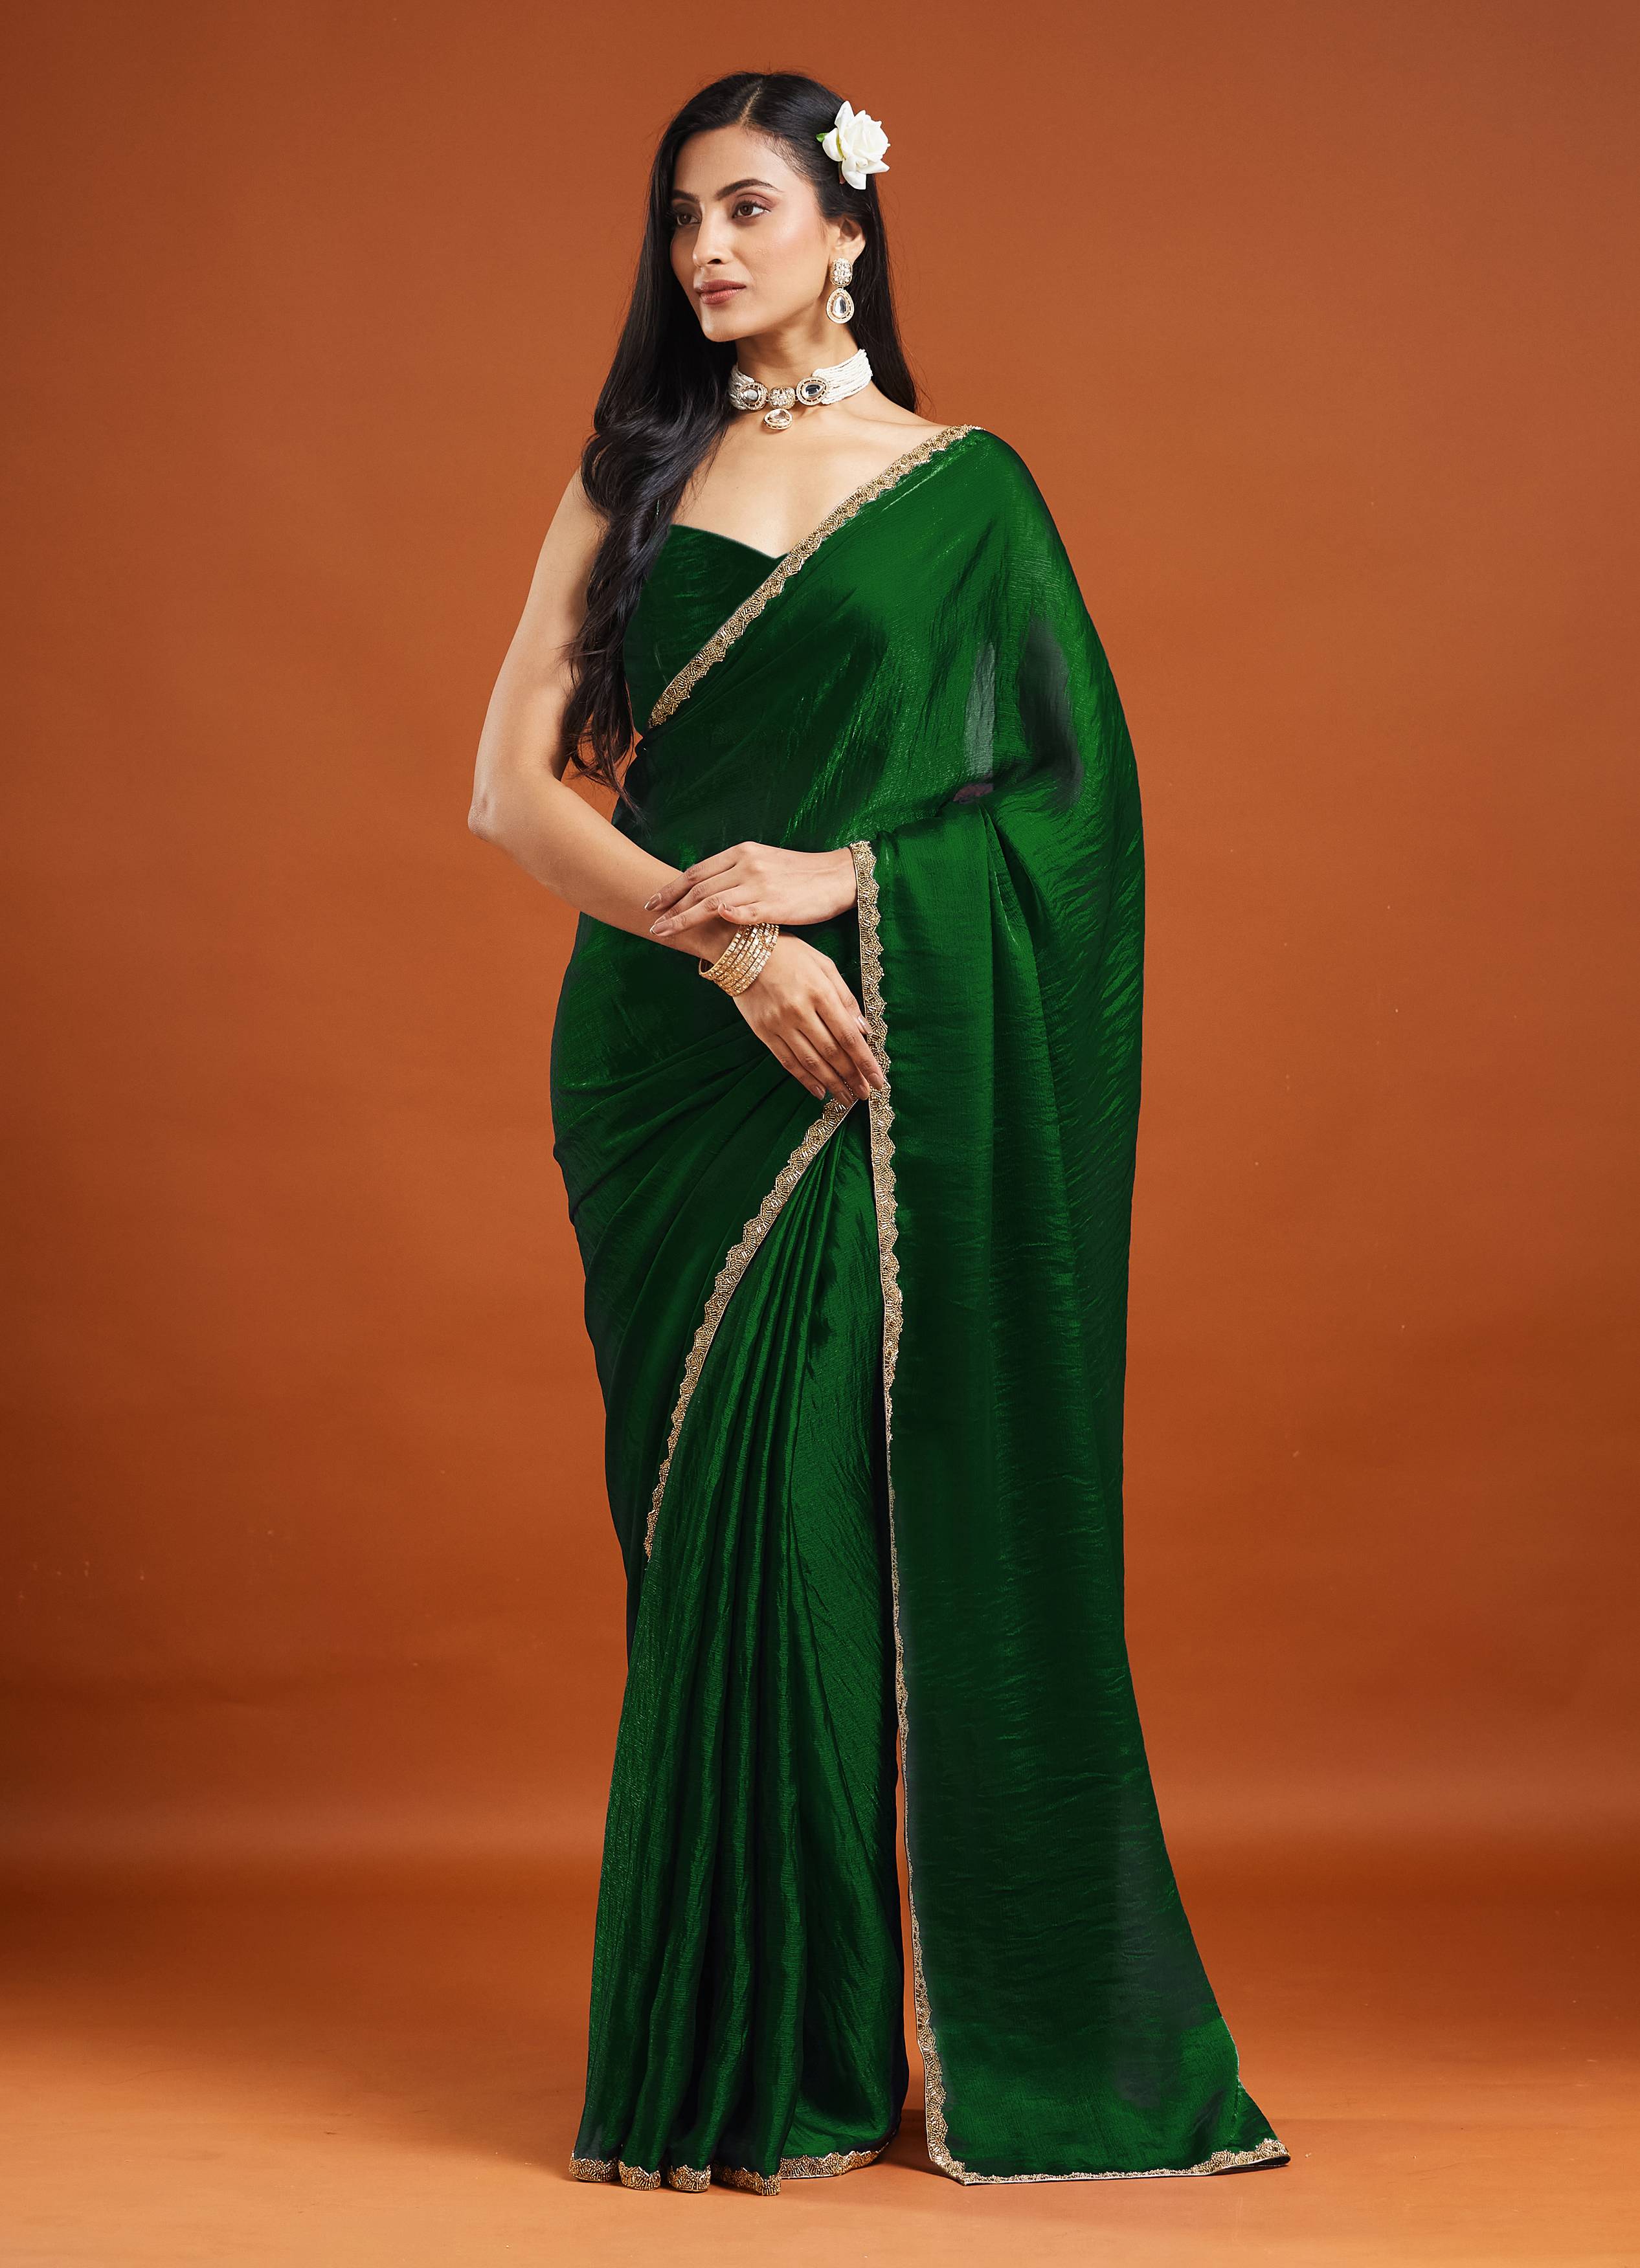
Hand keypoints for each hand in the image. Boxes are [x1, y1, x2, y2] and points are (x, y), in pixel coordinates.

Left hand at [644, 842, 855, 939]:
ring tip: (664, 932)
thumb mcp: (764, 862)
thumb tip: (708, 891)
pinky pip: (744, 912)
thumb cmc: (800, 874)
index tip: (652, 901)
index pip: (697, 871)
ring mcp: (760, 885)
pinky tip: (705, 925)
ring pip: (712, 902)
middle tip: (650, 921)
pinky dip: (723, 918)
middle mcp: (747, 865)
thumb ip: (736, 873)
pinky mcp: (776, 905)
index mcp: (741, 852)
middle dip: (670, 906)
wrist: (838, 875)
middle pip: (698, 887)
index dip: (671, 887)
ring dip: (684, 918)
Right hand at [731, 933, 885, 1104]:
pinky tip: (819, 1091)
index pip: (848, 1035)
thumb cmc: (790, 953)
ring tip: (846, 1098)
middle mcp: (800, 1011)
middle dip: (851, 1077)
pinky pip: (787, 1061)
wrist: (742, 948)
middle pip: (831, 1052)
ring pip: (810, 1061)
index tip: (878, 1081)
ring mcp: (779, 1023)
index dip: (865, 1061)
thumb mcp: (825, 965)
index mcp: (820, 992)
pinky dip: (804, 1079)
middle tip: (864, 1094)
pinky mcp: (763, 1031)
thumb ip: (846, 997)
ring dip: (831, 1083)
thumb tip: (864, 1030)